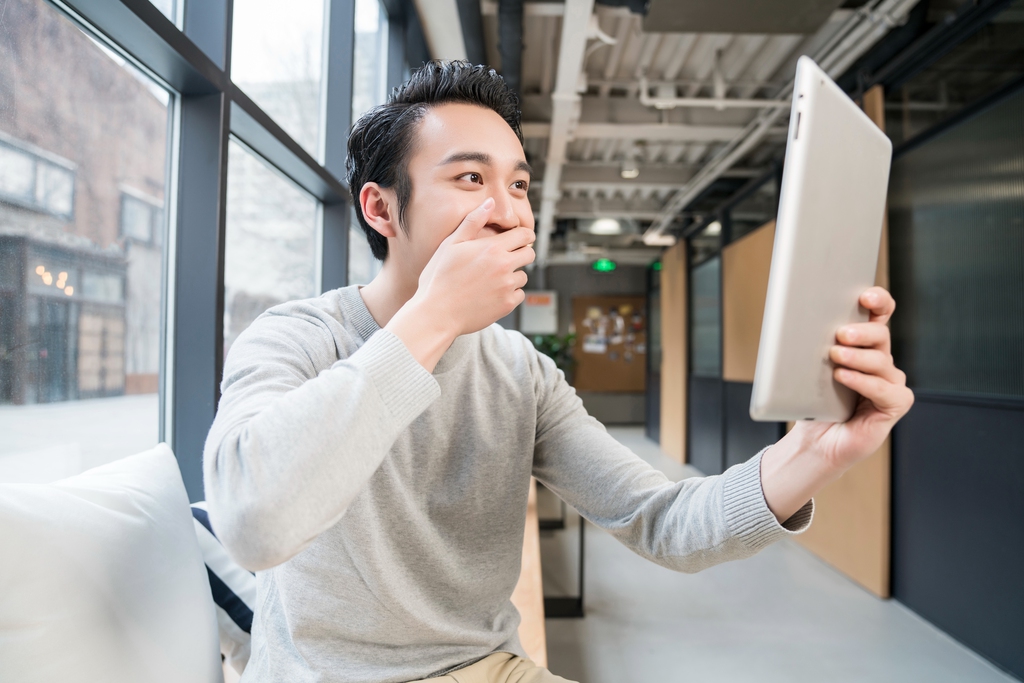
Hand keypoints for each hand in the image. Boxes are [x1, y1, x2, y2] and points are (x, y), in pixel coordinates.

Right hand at [385, 198, 534, 370]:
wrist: (436, 313)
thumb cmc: (439, 278)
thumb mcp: (451, 244)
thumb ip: (473, 221)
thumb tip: (490, 202)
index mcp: (492, 248)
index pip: (525, 235)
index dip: (524, 235)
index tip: (521, 239)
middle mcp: (504, 266)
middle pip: (529, 254)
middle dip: (521, 254)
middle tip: (506, 258)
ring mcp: (507, 287)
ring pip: (523, 276)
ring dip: (513, 276)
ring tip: (492, 279)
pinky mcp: (507, 305)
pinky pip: (519, 295)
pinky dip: (509, 294)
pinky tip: (492, 294)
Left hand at [760, 287, 913, 521]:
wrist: (814, 439)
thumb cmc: (812, 402)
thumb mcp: (808, 368)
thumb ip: (810, 344)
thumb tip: (798, 319)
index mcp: (864, 344)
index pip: (880, 314)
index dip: (878, 301)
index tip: (865, 296)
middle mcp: (881, 360)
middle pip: (881, 335)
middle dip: (862, 331)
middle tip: (840, 334)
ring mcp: (890, 382)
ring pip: (882, 361)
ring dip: (857, 357)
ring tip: (835, 356)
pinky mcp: (894, 405)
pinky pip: (885, 390)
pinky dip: (863, 382)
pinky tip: (844, 377)